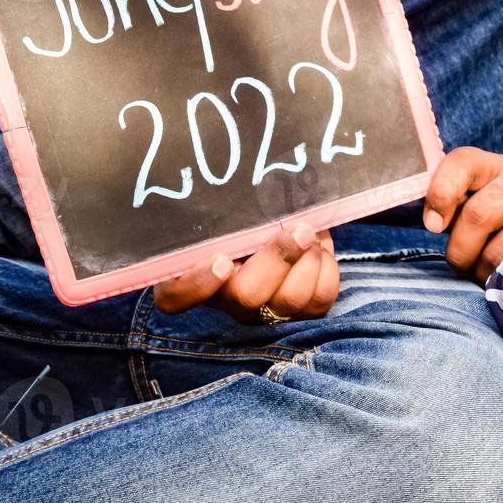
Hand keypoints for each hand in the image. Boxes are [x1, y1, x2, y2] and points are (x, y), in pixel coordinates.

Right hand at [155, 224, 339, 322]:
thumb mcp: (229, 210)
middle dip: (278, 258)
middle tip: (299, 230)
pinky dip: (326, 266)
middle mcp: (227, 301)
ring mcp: (265, 312)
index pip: (176, 298)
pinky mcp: (301, 315)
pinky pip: (320, 298)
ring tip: (310, 233)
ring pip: (289, 298)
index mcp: (193, 275)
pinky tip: (320, 248)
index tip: (221, 260)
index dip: (197, 284)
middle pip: (247, 295)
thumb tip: (248, 187)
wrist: (285, 227)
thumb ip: (228, 209)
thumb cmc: (244, 216)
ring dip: (308, 259)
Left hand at [424, 148, 502, 281]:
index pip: (462, 162)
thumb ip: (450, 205)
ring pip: (496, 251)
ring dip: (480, 271)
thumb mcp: (474, 201)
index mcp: (492, 166)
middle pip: (478, 215)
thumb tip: (434, 222)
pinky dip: (501, 280)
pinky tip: (502, 276)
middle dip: (459, 249)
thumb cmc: (498, 217)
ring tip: (483, 271)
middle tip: (459, 262)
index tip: (433, 225)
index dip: (441, 193)